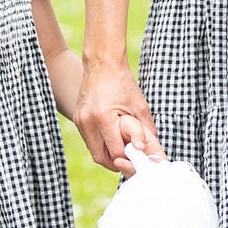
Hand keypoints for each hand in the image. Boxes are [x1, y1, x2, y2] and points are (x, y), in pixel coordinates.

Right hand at [75, 56, 160, 172]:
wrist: (102, 65)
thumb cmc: (123, 83)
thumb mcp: (139, 105)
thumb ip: (146, 129)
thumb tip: (150, 148)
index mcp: (103, 118)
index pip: (115, 151)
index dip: (127, 158)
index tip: (138, 159)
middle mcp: (87, 121)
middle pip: (99, 157)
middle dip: (115, 163)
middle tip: (129, 162)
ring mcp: (79, 120)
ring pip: (93, 150)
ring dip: (107, 154)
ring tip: (123, 151)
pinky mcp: (77, 118)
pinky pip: (89, 140)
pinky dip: (100, 144)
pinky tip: (112, 140)